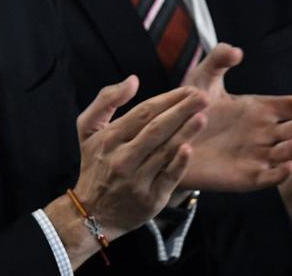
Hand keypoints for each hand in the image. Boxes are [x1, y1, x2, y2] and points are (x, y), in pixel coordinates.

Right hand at [46, 77, 207, 268]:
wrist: (93, 211)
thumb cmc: (95, 163)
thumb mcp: (88, 129)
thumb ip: (106, 100)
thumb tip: (133, 80)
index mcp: (108, 138)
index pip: (142, 113)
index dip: (168, 100)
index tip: (188, 89)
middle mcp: (121, 158)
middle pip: (156, 129)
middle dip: (182, 111)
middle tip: (204, 97)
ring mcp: (136, 180)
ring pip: (164, 152)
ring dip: (186, 132)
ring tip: (203, 116)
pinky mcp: (150, 199)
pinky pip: (168, 178)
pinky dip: (179, 163)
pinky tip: (190, 148)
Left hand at [182, 43, 291, 190]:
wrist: (168, 141)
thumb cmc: (189, 109)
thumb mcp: (202, 80)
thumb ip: (218, 61)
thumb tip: (236, 50)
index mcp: (259, 109)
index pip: (291, 106)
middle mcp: (264, 133)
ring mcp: (257, 155)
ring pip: (284, 153)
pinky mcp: (246, 176)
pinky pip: (268, 176)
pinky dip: (279, 173)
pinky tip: (288, 166)